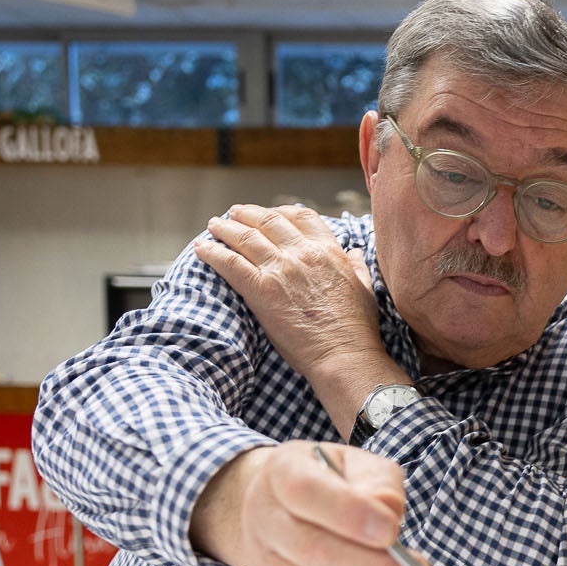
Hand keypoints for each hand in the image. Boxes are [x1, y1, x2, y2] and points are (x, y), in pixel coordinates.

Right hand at [190, 441, 432, 565]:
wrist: (281, 500)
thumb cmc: (324, 478)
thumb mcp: (355, 462)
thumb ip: (377, 482)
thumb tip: (388, 510)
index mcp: (282, 472)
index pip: (306, 492)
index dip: (350, 514)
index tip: (391, 530)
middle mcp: (267, 517)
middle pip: (312, 550)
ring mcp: (269, 559)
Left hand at [195, 204, 385, 386]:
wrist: (344, 354)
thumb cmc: (356, 329)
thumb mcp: (365, 289)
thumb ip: (357, 266)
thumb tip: (355, 252)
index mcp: (328, 250)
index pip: (301, 216)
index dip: (282, 210)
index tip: (270, 213)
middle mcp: (302, 253)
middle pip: (268, 221)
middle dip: (247, 214)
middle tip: (234, 213)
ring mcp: (280, 269)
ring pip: (245, 237)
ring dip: (226, 228)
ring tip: (214, 226)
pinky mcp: (261, 289)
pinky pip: (230, 263)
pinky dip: (213, 252)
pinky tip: (201, 248)